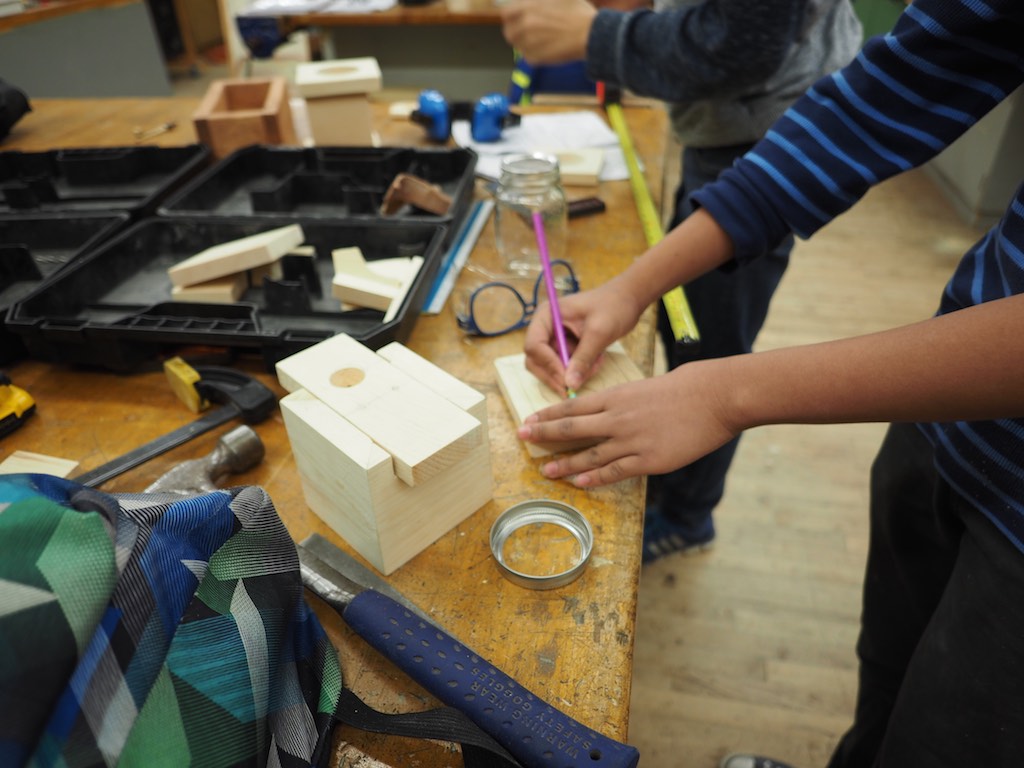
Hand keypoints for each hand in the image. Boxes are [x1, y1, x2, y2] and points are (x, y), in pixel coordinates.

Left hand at [500, 0, 596, 64]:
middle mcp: (525, 25)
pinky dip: (534, 55)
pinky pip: (528, 57)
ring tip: (539, 42)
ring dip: (525, 45)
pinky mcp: (537, 58)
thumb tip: (534, 3)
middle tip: (527, 33)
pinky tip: (546, 50)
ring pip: (518, 46)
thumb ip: (540, 0)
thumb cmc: (578, 13)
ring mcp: (530, 43)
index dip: (510, 17)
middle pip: (509, 32)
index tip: (515, 19)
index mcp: (529, 7)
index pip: (506, 13)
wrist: (590, 34)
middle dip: (516, 33)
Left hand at [517, 359, 739, 487]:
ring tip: (547, 471)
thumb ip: (620, 402)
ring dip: (565, 464)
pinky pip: (615, 472)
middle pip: (571, 429)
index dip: (548, 416)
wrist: (712, 397)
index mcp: (615, 397)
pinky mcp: (648, 460)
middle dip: (544, 435)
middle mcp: (617, 418)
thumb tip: (604, 414)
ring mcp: (631, 440)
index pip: (572, 407)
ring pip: (589, 455)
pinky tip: (580, 483)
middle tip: (522, 439)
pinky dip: (596, 478)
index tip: (528, 421)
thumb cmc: (682, 389)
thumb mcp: (642, 388)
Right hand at [524, 275, 646, 393]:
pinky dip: (580, 370)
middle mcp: (545, 327)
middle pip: (536, 360)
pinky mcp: (565, 347)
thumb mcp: (599, 332)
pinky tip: (597, 360)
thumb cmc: (613, 307)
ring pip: (551, 368)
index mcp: (546, 315)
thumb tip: (570, 384)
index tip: (566, 378)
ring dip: (572, 373)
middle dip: (557, 374)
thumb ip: (583, 358)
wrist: (628, 299)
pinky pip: (564, 367)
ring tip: (596, 364)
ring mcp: (554, 338)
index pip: (534, 345)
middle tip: (576, 385)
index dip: (547, 364)